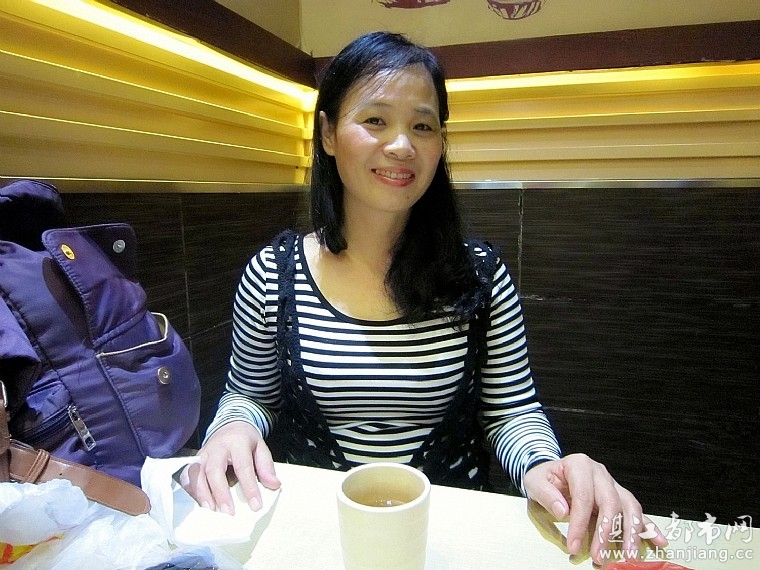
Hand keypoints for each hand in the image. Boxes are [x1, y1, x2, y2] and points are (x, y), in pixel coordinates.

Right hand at [179, 420, 280, 514]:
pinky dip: (191, 491)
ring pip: (197, 474)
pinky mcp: (193, 461)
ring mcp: (202, 454)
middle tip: (228, 512)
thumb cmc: (246, 441)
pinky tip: (199, 504)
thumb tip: (274, 485)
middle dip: (220, 493)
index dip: (249, 487)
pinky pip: (187, 477)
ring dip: (202, 494)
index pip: (243, 466)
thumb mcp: (261, 447)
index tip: (256, 506)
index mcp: (237, 442)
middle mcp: (216, 447)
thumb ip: (266, 466)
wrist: (229, 426)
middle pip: (214, 470)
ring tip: (211, 512)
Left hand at [523, 453, 666, 564]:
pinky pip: (636, 511)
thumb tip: (563, 512)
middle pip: (610, 502)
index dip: (580, 523)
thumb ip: (546, 494)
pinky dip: (648, 527)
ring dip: (632, 532)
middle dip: (607, 532)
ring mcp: (612, 484)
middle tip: (600, 556)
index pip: (584, 496)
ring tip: (629, 555)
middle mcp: (600, 472)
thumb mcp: (535, 482)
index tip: (573, 546)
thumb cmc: (543, 478)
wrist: (551, 473)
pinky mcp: (619, 496)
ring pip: (629, 506)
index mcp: (579, 465)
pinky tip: (659, 541)